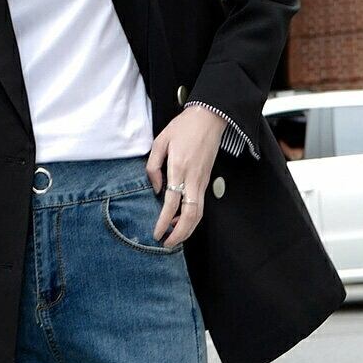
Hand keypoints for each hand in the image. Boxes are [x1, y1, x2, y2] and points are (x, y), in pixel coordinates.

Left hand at [146, 104, 226, 247]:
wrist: (209, 118)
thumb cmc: (183, 127)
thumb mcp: (160, 141)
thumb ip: (153, 166)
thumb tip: (156, 189)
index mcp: (179, 167)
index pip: (172, 201)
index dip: (164, 221)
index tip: (157, 233)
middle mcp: (193, 177)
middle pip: (191, 214)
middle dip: (180, 233)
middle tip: (167, 244)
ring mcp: (202, 180)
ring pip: (198, 212)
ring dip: (187, 229)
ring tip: (173, 237)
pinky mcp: (206, 180)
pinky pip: (200, 204)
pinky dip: (191, 217)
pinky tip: (180, 220)